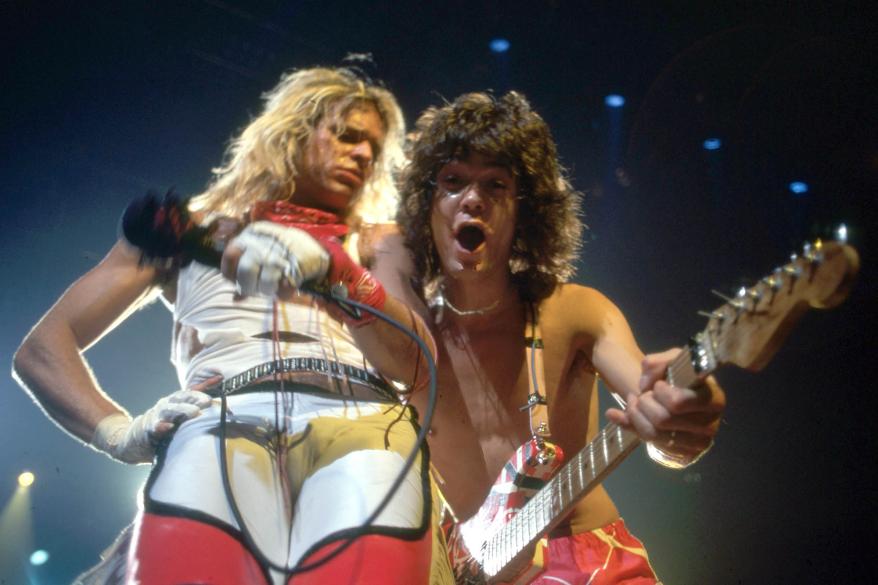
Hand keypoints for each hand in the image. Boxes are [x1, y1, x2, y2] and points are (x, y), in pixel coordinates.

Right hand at [91, 376, 219, 463]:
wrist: (133, 439)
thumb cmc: (165, 423)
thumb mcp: (182, 409)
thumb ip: (198, 396)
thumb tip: (220, 379)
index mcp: (176, 400)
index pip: (192, 392)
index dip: (206, 391)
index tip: (221, 394)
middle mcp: (167, 405)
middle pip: (182, 398)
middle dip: (196, 399)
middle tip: (208, 401)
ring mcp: (157, 416)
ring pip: (170, 411)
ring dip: (182, 411)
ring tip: (194, 413)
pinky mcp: (148, 429)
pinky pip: (155, 427)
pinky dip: (161, 427)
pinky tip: (168, 427)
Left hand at [221, 221, 329, 296]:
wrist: (313, 247)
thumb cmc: (279, 251)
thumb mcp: (259, 254)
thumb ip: (243, 270)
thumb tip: (235, 299)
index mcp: (251, 234)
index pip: (230, 256)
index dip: (231, 273)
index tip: (238, 280)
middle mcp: (264, 243)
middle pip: (245, 272)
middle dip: (248, 287)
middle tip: (256, 289)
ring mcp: (280, 255)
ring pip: (264, 283)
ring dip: (268, 291)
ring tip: (273, 287)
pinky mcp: (296, 266)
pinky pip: (284, 290)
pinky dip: (284, 294)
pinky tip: (286, 287)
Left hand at [606, 349, 725, 465]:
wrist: (677, 396)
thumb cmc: (679, 377)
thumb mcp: (672, 360)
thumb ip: (656, 363)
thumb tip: (643, 383)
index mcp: (714, 399)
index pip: (678, 402)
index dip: (660, 392)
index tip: (658, 385)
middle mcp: (711, 425)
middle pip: (663, 419)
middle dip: (645, 403)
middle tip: (643, 395)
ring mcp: (699, 444)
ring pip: (655, 434)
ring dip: (637, 416)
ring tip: (636, 403)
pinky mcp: (686, 455)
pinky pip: (652, 444)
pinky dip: (636, 427)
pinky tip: (635, 416)